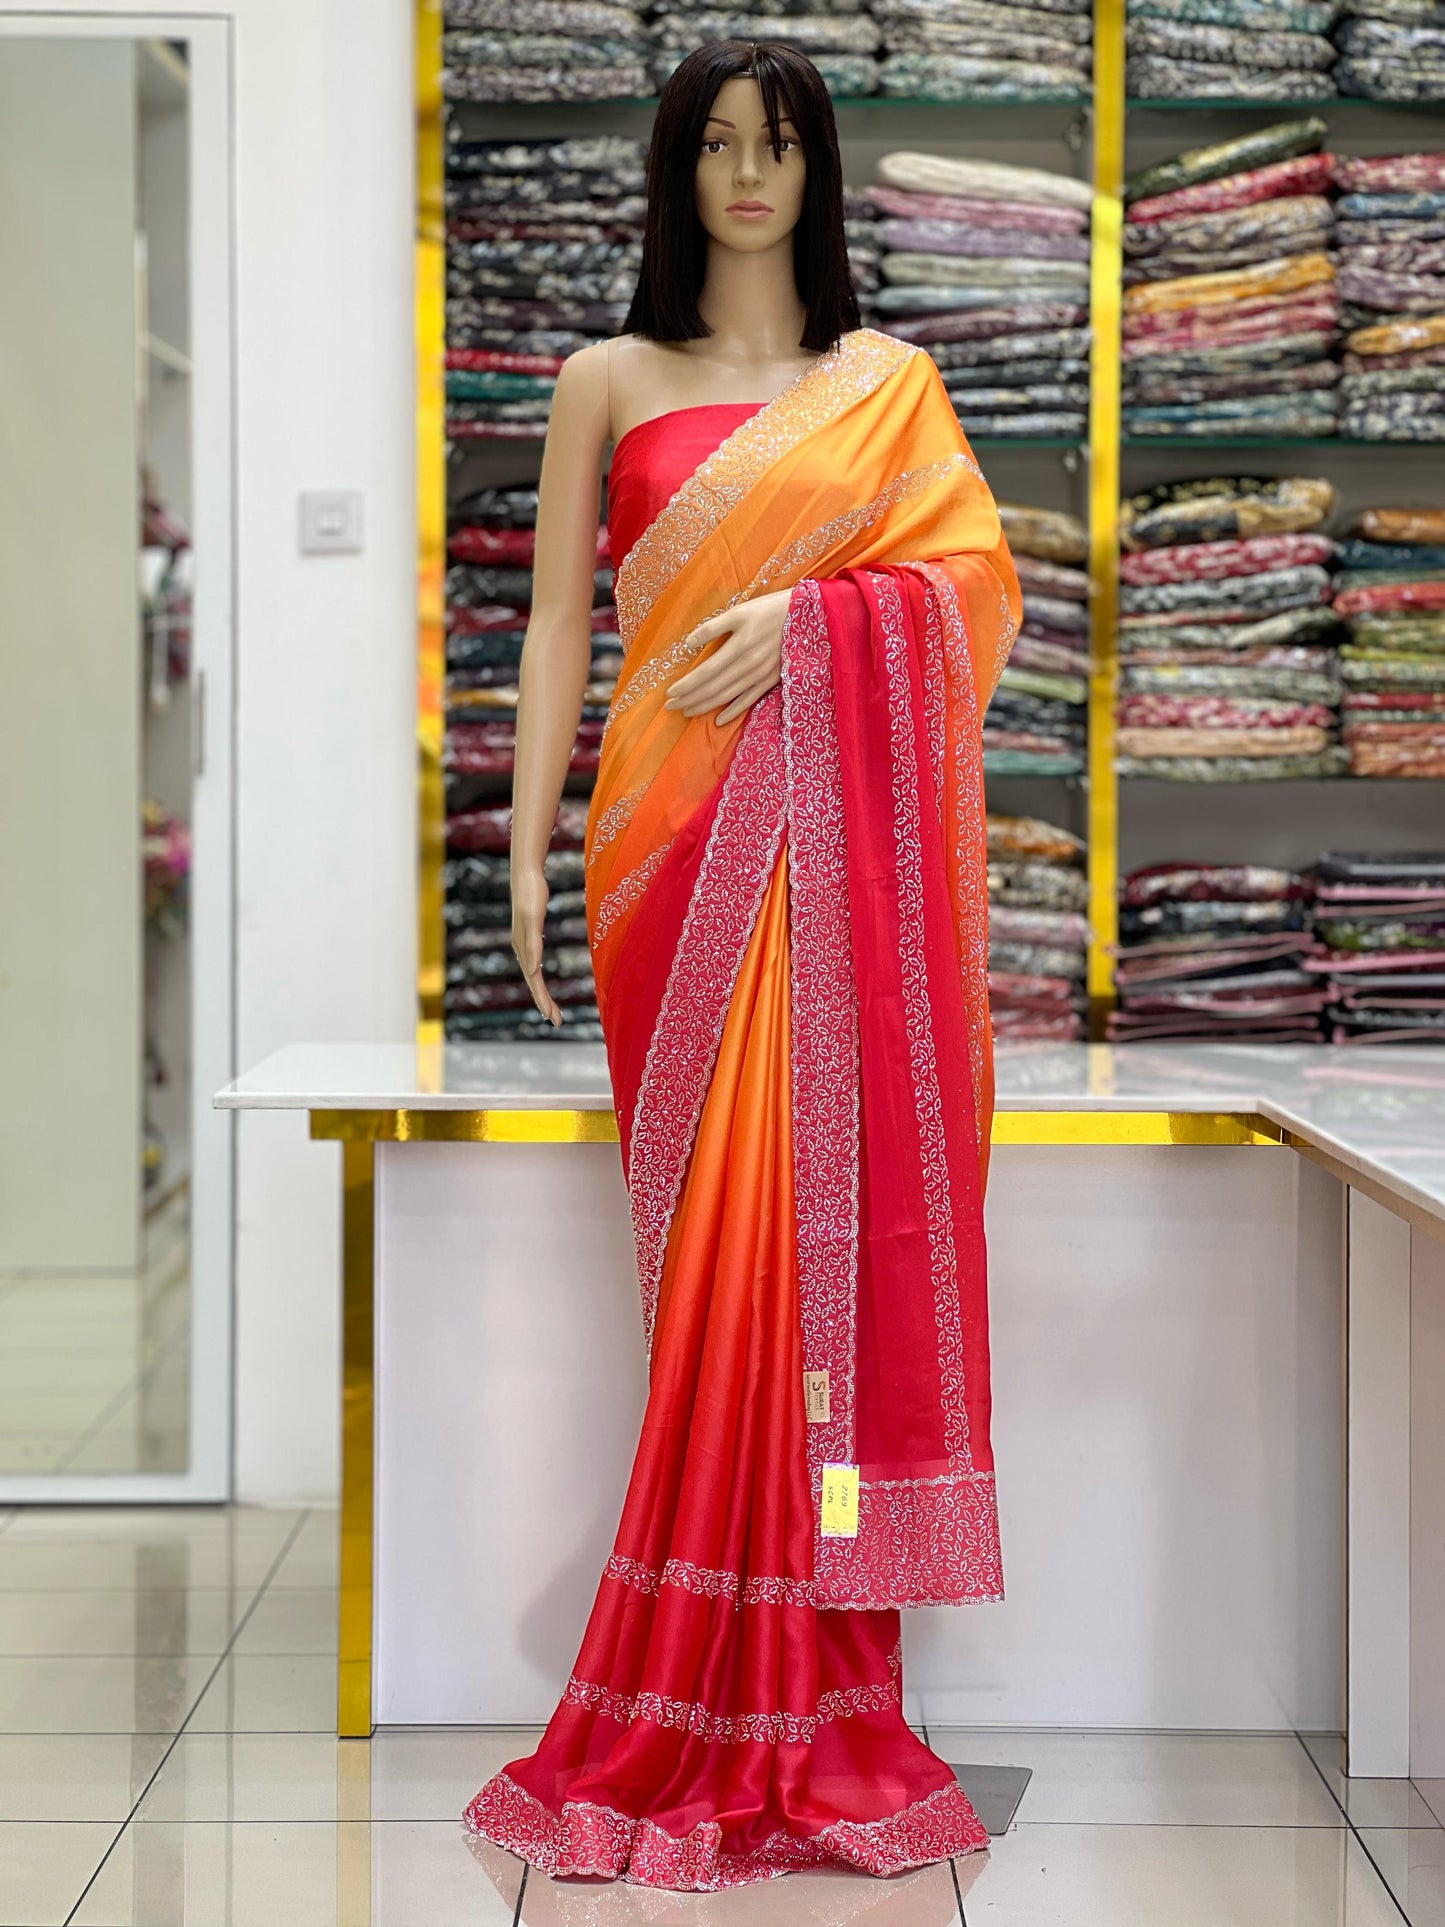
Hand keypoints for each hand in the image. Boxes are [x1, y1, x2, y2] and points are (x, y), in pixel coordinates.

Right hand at [511, 865, 560, 1025]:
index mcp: (523, 948)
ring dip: (541, 993)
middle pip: (534, 982)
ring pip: (533, 975)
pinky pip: (534, 963)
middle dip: (544, 1003)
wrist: (526, 874)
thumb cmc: (532, 894)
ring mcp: (524, 942)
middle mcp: (522, 949)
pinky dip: (538, 977)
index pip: (534, 981)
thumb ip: (532, 944)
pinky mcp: (529, 935)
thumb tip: (533, 971)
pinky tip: (540, 978)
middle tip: (556, 1022)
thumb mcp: (534, 919)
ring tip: (551, 1010)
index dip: (542, 1000)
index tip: (551, 1018)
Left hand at [664, 588, 789, 726]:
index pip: (705, 673)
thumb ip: (712, 628)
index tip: (669, 693)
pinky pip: (749, 701)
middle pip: (712, 688)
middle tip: (670, 707)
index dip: (686, 686)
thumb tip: (687, 643)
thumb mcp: (739, 612)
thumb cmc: (768, 610)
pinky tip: (719, 720)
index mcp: (737, 647)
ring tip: (686, 712)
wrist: (806, 617)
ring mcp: (759, 676)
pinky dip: (733, 712)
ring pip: (727, 696)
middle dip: (689, 699)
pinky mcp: (770, 681)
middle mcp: (747, 666)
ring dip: (705, 706)